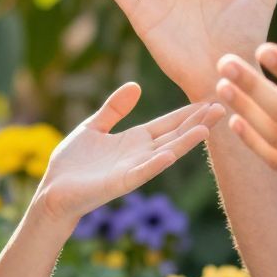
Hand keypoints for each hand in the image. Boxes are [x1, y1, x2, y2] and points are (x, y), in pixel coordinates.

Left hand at [35, 82, 223, 224]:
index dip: (188, 112)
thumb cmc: (73, 163)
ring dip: (185, 142)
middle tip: (223, 107)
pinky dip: (155, 163)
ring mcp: (132, 169)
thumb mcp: (94, 126)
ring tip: (207, 129)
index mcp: (135, 140)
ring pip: (165, 153)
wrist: (53, 191)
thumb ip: (114, 108)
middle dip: (197, 122)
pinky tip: (170, 154)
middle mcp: (140, 154)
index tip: (210, 99)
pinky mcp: (119, 183)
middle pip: (175, 135)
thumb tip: (136, 85)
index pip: (168, 123)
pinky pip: (140, 172)